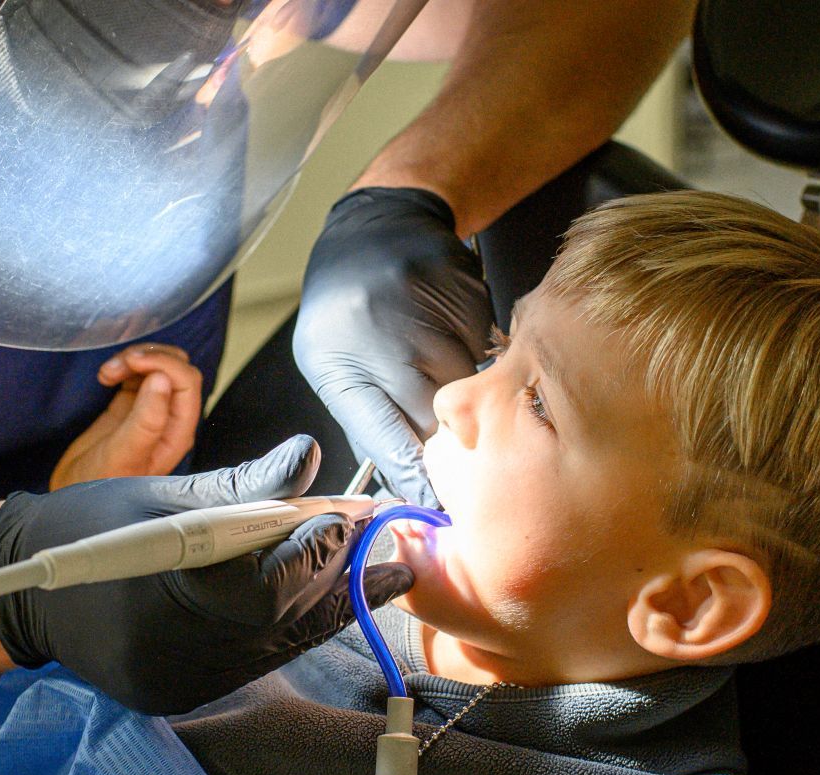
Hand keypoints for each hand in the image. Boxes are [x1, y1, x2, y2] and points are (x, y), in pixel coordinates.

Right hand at [0, 435, 413, 713]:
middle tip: (381, 543)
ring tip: (375, 571)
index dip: (314, 556)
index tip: (349, 518)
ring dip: (326, 604)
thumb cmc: (88, 521)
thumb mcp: (161, 494)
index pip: (263, 590)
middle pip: (282, 621)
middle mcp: (169, 654)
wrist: (16, 585)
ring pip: (277, 646)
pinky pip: (253, 662)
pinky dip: (288, 627)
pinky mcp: (178, 697)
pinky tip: (322, 598)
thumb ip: (243, 486)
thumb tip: (305, 458)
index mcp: (159, 594)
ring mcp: (174, 684)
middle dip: (337, 577)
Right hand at [50, 343, 203, 489]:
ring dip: (134, 359)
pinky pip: (139, 373)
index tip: (130, 363)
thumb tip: (162, 380)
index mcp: (177, 432)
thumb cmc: (99, 485)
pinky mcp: (132, 405)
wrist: (72, 495)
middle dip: (148, 358)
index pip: (188, 382)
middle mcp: (170, 419)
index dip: (163, 364)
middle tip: (116, 367)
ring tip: (106, 373)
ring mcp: (151, 410)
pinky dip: (124, 365)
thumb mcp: (122, 456)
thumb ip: (145, 420)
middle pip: (177, 368)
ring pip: (159, 366)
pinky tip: (105, 376)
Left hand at [293, 187, 493, 506]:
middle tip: (451, 447)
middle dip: (445, 440)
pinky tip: (452, 335)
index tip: (435, 503)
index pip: (388, 437)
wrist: (376, 226)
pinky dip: (476, 354)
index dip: (415, 476)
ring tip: (443, 374)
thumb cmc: (346, 310)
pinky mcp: (467, 294)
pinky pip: (487, 349)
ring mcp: (431, 312)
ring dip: (464, 393)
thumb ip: (366, 420)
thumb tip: (405, 477)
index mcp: (346, 364)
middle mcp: (386, 337)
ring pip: (470, 385)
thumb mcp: (332, 366)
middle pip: (438, 417)